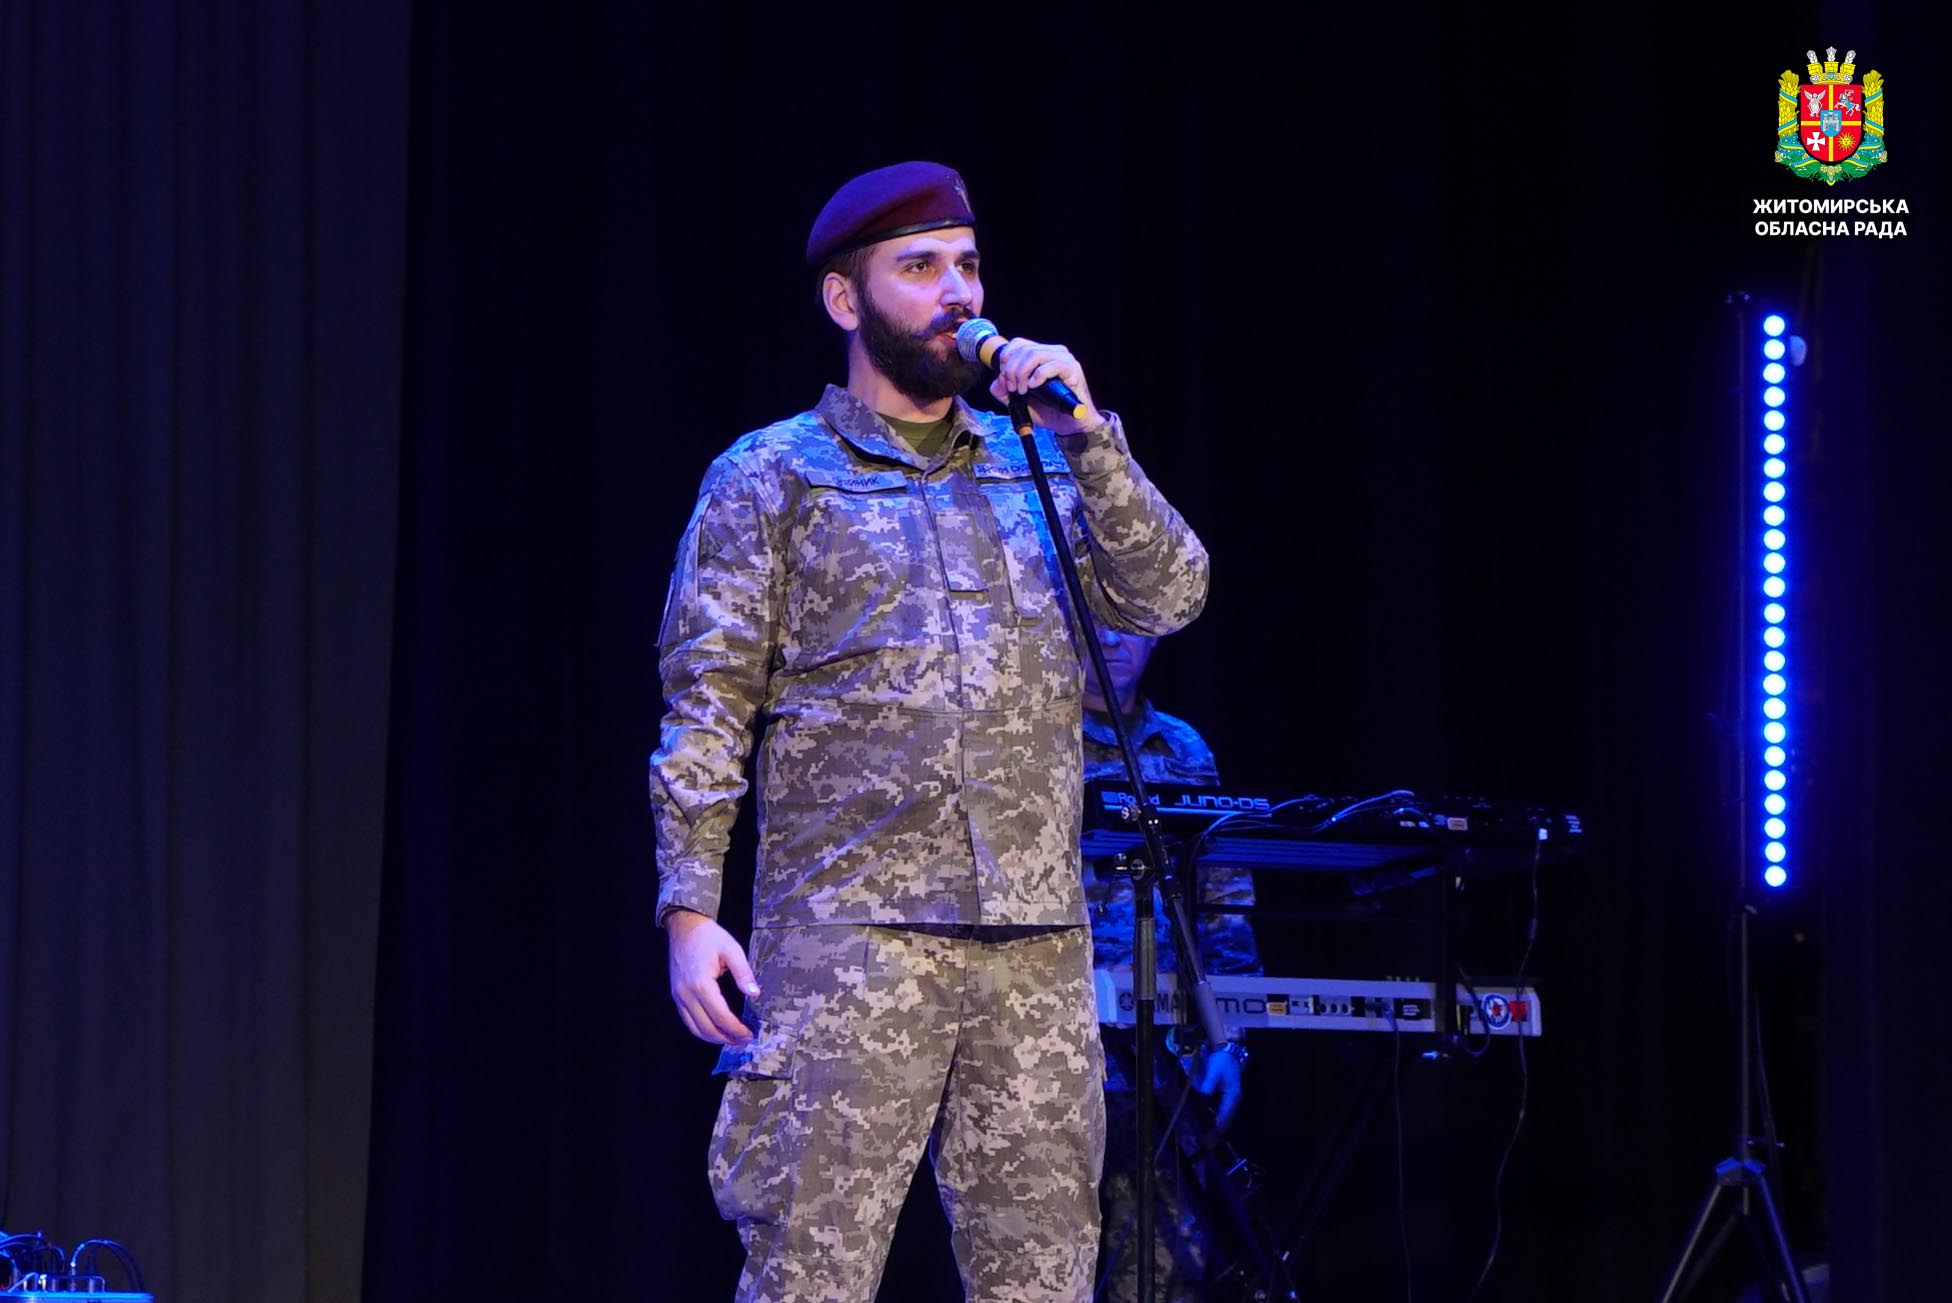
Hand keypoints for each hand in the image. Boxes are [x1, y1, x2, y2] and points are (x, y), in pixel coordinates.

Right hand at [665, 908, 759, 1044]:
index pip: (721, 1017)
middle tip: (744, 1040)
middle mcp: (686, 994)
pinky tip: (714, 1029)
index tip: (750, 1034)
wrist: (683, 926)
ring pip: (694, 1028)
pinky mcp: (675, 995)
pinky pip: (687, 1020)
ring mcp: (678, 996)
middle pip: (707, 1028)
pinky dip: (701, 1029)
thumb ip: (743, 973)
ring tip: (732, 1039)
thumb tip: (755, 994)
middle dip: (727, 1038)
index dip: (736, 1029)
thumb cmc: (708, 936)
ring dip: (713, 1038)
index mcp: (701, 984)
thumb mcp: (731, 949)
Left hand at [985, 336, 1105, 434]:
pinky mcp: (1072, 369)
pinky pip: (1052, 365)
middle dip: (1011, 370)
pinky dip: (1038, 375)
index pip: (1018, 344)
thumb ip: (1003, 391)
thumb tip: (997, 383)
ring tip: (1022, 390)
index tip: (1002, 377)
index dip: (1006, 357)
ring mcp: (1063, 359)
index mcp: (1040, 355)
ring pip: (1035, 354)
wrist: (1070, 424)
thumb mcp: (1019, 401)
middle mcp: (1052, 352)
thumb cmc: (1049, 410)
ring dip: (1022, 372)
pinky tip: (1033, 386)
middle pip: (1024, 350)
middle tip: (1012, 388)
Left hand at [1196, 1043, 1244, 1130]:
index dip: (1220, 1123)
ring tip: (1210, 1134)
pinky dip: (1219, 1116)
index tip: (1214, 1133)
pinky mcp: (1228, 1097)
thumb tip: (1204, 1095)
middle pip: (1228, 1117)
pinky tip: (1211, 1121)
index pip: (1226, 1112)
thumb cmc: (1221, 1061)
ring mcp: (1232, 1098)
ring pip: (1227, 1115)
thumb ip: (1209, 1083)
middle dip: (1220, 1127)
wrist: (1228, 1052)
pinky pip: (1224, 1110)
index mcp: (1232, 1094)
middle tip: (1210, 1138)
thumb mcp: (1214, 1070)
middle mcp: (1234, 1099)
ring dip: (1220, 1123)